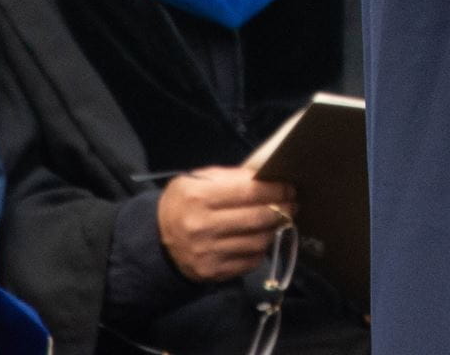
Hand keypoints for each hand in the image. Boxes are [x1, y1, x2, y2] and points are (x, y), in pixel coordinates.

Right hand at [157, 166, 295, 283]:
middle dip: (282, 209)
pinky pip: (249, 261)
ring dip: (275, 229)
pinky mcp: (212, 273)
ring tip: (280, 220)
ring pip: (258, 241)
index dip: (275, 189)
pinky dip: (261, 249)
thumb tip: (265, 178)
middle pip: (257, 217)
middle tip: (292, 203)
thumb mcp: (196, 180)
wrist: (157, 241)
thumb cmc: (183, 203)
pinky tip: (262, 238)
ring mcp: (207, 253)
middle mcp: (202, 226)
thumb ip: (230, 177)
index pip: (249, 192)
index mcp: (198, 197)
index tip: (289, 186)